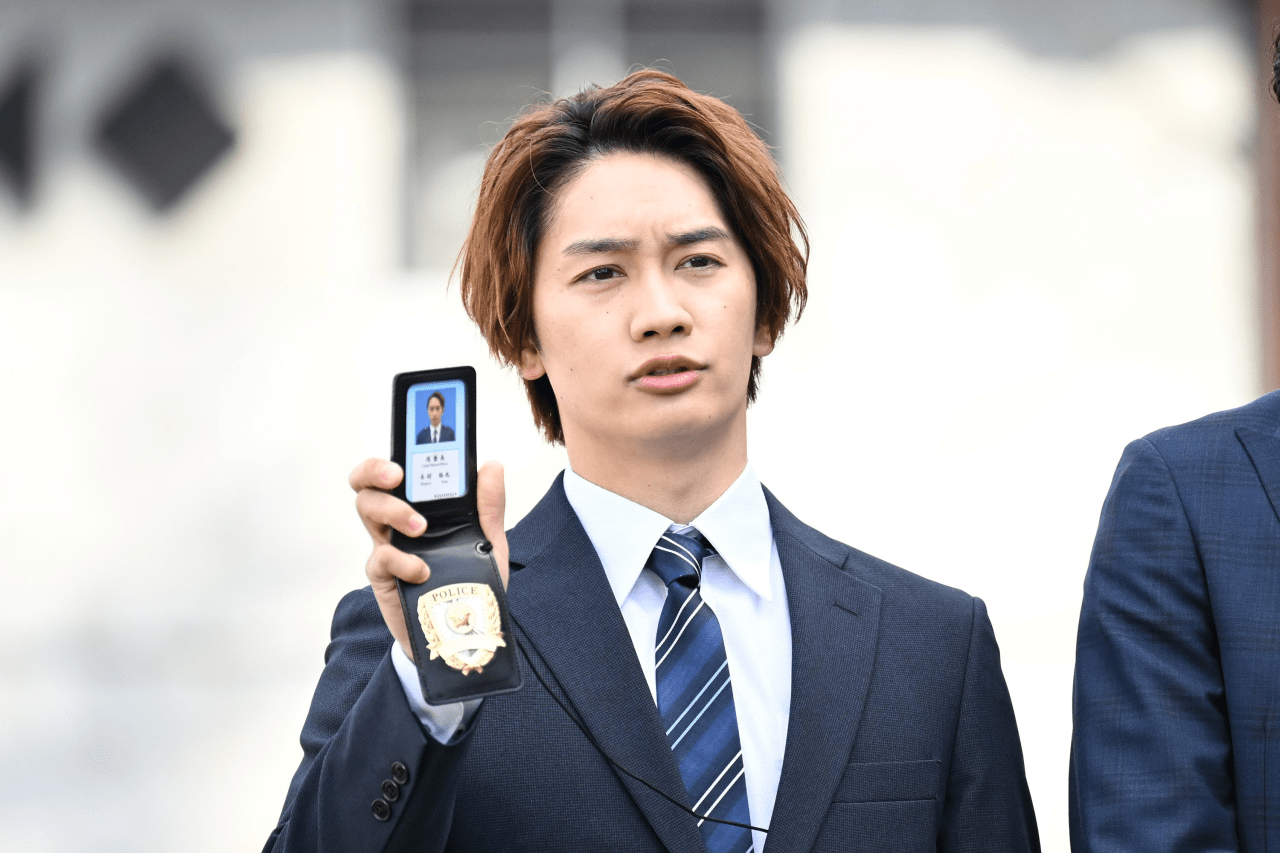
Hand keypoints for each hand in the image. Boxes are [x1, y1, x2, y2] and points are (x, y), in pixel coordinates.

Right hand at [350, 458, 508, 661]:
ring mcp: (387, 548)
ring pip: (367, 511)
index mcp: (420, 508)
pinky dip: (403, 562)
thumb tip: (491, 466)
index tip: (406, 448)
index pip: (396, 472)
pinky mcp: (383, 577)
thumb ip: (490, 506)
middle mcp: (397, 523)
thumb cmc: (470, 582)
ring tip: (420, 527)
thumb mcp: (490, 542)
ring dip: (393, 511)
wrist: (463, 635)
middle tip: (398, 476)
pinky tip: (423, 570)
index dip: (392, 454)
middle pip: (367, 485)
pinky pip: (382, 558)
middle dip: (375, 471)